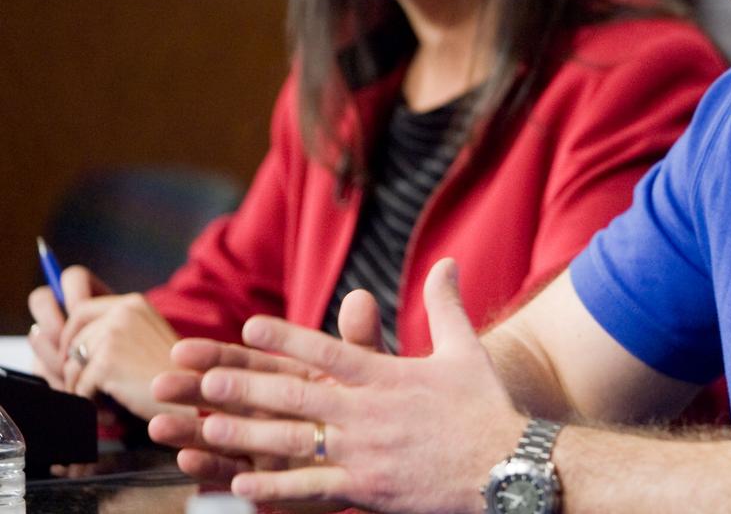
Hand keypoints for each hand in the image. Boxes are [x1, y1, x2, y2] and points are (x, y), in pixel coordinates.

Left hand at [50, 266, 188, 419]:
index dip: (71, 335)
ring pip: (72, 366)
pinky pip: (79, 387)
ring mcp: (113, 336)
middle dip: (75, 367)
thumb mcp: (146, 335)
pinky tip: (112, 406)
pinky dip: (91, 401)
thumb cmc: (170, 370)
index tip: (74, 356)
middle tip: (91, 385)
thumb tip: (68, 338)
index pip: (81, 311)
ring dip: (82, 387)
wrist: (194, 390)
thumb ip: (116, 328)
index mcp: (133, 303)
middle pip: (73, 340)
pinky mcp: (106, 363)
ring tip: (106, 398)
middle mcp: (122, 313)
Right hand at [150, 289, 387, 490]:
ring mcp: (267, 447)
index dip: (215, 357)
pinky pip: (238, 475)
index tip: (182, 350)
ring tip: (159, 425)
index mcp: (288, 379)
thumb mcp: (368, 371)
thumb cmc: (376, 406)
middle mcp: (270, 412)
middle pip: (225, 398)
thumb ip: (359, 340)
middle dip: (192, 392)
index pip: (246, 364)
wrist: (391, 454)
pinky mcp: (271, 482)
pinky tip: (188, 460)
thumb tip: (360, 298)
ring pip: (222, 437)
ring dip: (191, 432)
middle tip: (159, 385)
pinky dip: (214, 468)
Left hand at [153, 260, 524, 513]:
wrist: (506, 467)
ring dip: (246, 435)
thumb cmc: (485, 407)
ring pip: (293, 442)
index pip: (329, 351)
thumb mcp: (465, 350)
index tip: (250, 327)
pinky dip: (274, 489)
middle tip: (204, 380)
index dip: (287, 339)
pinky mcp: (368, 490)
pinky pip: (311, 490)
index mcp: (388, 376)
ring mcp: (364, 454)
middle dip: (247, 387)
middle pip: (297, 396)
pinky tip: (240, 487)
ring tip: (205, 428)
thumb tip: (447, 261)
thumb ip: (445, 305)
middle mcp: (369, 412)